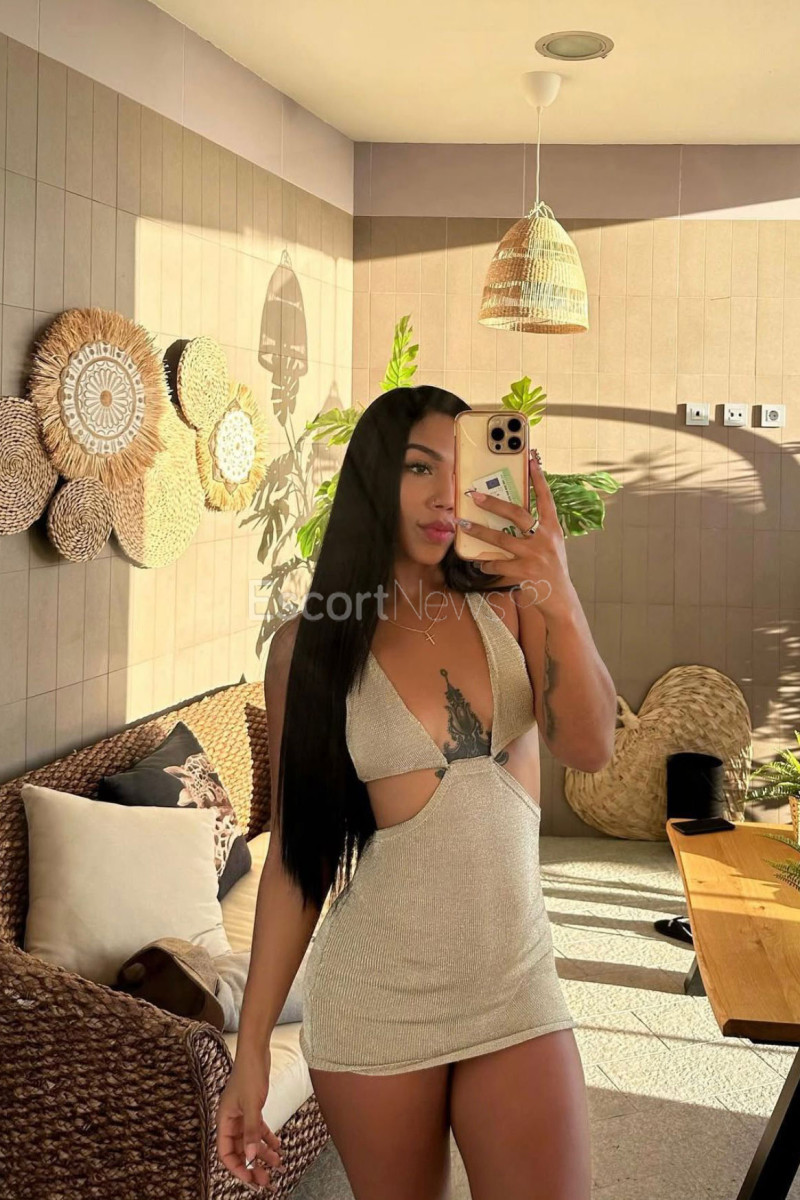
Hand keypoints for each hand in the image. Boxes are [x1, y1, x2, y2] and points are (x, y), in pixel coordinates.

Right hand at [216, 1051, 284, 1190]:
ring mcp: (242, 1114)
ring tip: (276, 1164)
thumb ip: (251, 1131)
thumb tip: (250, 1156)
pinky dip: (267, 1138)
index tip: (250, 1178)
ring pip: (250, 1141)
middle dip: (252, 1165)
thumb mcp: (252, 1105)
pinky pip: (258, 1130)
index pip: (225, 1153)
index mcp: (224, 1120)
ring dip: (262, 1153)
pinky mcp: (252, 1108)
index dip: (237, 1168)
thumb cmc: (249, 1073)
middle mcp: (231, 1120)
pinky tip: (278, 1146)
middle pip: (239, 1150)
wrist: (256, 1051)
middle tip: (265, 1179)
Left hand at [458, 451, 571, 613]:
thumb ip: (537, 530)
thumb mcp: (551, 545)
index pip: (545, 498)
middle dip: (493, 503)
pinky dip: (486, 564)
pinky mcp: (524, 572)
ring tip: (462, 524)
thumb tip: (513, 515)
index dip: (538, 478)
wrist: (560, 599)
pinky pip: (497, 564)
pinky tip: (479, 562)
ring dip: (478, 531)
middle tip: (474, 495)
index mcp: (553, 528)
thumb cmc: (552, 569)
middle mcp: (545, 539)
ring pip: (500, 539)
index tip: (531, 459)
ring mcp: (534, 556)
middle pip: (516, 514)